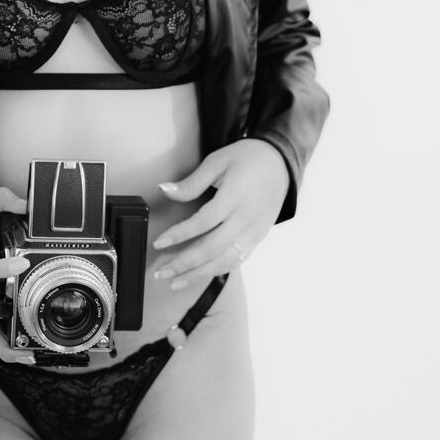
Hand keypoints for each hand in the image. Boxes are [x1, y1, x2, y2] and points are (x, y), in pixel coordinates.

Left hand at [152, 139, 289, 290]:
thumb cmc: (247, 158)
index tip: (159, 243)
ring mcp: (254, 231)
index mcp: (234, 197)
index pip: (202, 223)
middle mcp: (245, 218)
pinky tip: (200, 274)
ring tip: (175, 282)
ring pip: (224, 260)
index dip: (179, 235)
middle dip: (184, 264)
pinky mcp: (258, 237)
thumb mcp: (217, 161)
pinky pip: (237, 259)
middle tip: (161, 272)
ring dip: (198, 274)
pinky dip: (217, 270)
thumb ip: (191, 182)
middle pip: (212, 249)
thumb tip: (164, 190)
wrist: (281, 162)